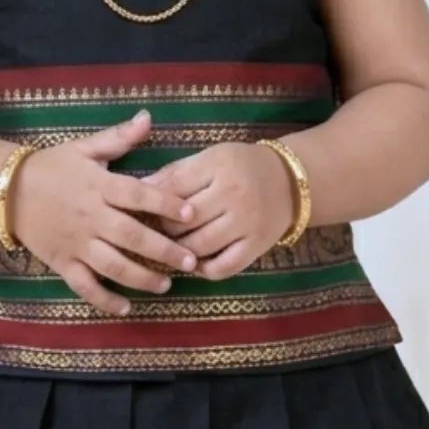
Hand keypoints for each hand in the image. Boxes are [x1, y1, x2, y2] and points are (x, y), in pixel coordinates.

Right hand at [5, 109, 201, 318]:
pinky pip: (85, 286)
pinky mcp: (63, 263)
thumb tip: (148, 117)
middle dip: (164, 251)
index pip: (138, 195)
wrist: (7, 191)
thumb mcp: (83, 147)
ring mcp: (76, 243)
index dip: (165, 203)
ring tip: (166, 284)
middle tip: (191, 261)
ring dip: (142, 278)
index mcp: (99, 186)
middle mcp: (91, 217)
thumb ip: (118, 137)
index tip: (190, 213)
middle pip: (132, 237)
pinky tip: (126, 307)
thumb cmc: (52, 167)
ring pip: (113, 266)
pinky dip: (105, 300)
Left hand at [139, 140, 297, 278]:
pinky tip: (195, 263)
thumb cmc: (241, 166)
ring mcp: (246, 223)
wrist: (290, 182)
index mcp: (219, 166)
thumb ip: (176, 173)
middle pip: (182, 221)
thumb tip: (139, 189)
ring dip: (178, 251)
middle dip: (162, 228)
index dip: (150, 201)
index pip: (172, 187)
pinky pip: (223, 268)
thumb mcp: (210, 158)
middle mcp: (234, 195)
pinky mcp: (256, 247)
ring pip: (198, 247)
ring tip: (170, 247)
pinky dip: (203, 270)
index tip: (138, 209)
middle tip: (153, 231)